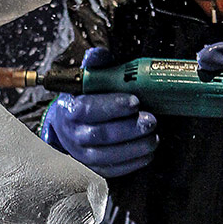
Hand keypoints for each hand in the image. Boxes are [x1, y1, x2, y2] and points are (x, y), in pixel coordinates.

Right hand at [40, 47, 157, 176]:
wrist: (69, 125)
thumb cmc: (84, 99)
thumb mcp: (87, 80)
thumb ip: (95, 66)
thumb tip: (100, 53)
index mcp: (70, 109)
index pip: (87, 109)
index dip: (112, 106)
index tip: (135, 102)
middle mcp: (72, 134)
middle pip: (100, 135)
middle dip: (129, 129)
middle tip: (151, 121)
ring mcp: (81, 154)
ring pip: (107, 156)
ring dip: (134, 148)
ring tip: (153, 138)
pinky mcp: (93, 169)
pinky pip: (112, 170)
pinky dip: (132, 163)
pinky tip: (147, 153)